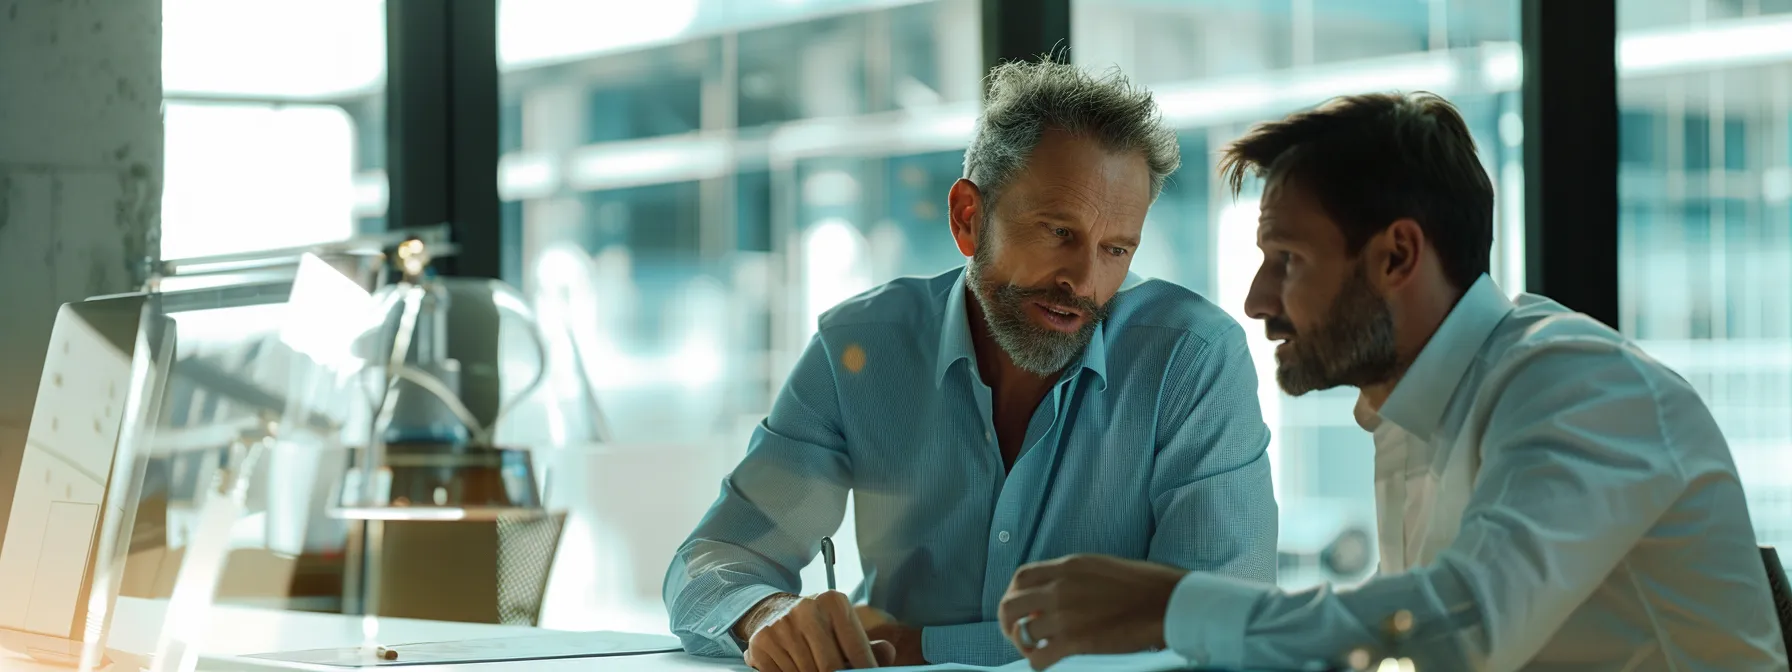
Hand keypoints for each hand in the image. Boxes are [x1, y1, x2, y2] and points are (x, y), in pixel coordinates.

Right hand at [736, 591, 897, 670]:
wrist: (774, 611)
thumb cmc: (818, 625)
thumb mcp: (843, 628)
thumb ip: (868, 646)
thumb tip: (887, 654)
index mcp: (833, 602)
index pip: (856, 649)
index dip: (865, 670)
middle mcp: (806, 609)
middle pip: (830, 667)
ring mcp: (782, 626)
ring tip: (814, 667)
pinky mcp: (762, 642)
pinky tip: (795, 667)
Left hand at [997, 554, 1189, 669]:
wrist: (1167, 601)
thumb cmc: (1143, 586)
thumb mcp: (1099, 567)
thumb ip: (1072, 577)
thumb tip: (1053, 594)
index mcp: (1067, 566)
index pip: (1021, 577)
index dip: (1015, 594)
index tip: (1025, 608)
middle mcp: (1060, 587)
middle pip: (1010, 604)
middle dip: (1009, 622)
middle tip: (1018, 634)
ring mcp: (1065, 614)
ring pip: (1023, 632)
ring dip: (1026, 644)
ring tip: (1040, 649)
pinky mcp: (1075, 641)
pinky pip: (1038, 657)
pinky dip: (1038, 662)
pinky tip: (1049, 661)